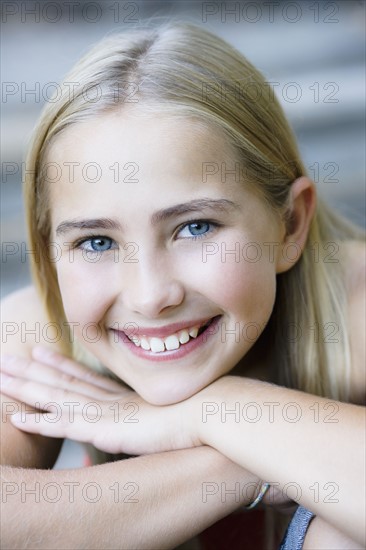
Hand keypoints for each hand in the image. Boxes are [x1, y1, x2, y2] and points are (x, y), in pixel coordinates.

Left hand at [0, 347, 198, 455]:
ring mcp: (104, 412)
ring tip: (1, 376)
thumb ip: (156, 417)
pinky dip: (39, 422)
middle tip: (6, 359)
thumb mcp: (171, 415)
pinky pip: (64, 425)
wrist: (208, 411)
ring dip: (26, 388)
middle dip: (31, 371)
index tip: (40, 352)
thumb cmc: (197, 412)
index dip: (59, 364)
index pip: (84, 376)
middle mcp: (108, 399)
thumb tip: (155, 422)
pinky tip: (17, 417)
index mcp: (122, 395)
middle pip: (62, 381)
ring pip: (55, 396)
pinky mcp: (105, 429)